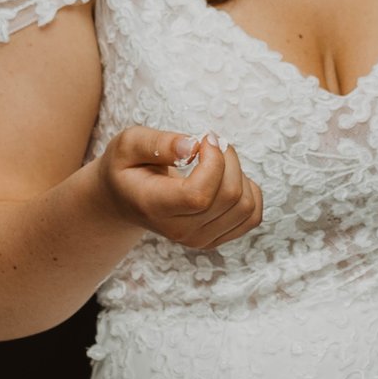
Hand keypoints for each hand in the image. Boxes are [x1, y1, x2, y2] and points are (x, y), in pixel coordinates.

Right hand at [97, 127, 263, 248]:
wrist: (125, 200)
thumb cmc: (128, 167)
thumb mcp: (129, 144)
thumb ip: (157, 143)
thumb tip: (193, 146)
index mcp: (155, 207)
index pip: (200, 195)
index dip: (214, 161)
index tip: (205, 138)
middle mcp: (179, 230)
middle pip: (229, 197)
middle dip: (228, 158)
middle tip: (210, 142)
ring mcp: (200, 239)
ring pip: (245, 206)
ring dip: (239, 173)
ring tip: (216, 160)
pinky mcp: (216, 239)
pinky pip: (252, 216)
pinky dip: (248, 191)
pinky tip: (226, 179)